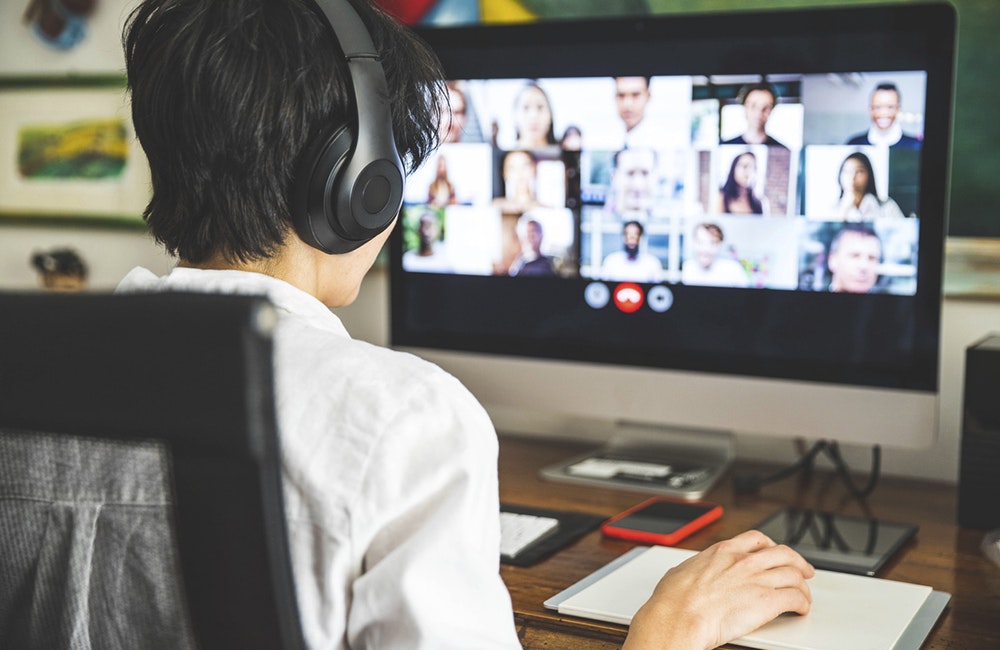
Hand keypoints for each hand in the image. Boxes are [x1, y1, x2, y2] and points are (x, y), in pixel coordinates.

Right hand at [622, 530, 813, 649]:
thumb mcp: (682, 571)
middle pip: (783, 553)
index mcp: (723, 551)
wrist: (679, 617)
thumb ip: (696, 568)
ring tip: (804, 595)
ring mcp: (757, 579)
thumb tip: (691, 572)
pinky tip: (801, 609)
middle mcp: (744, 561)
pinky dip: (802, 603)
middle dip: (797, 562)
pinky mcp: (767, 601)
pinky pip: (795, 598)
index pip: (756, 539)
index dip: (771, 546)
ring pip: (794, 575)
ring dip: (802, 586)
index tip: (775, 551)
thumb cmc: (674, 600)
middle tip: (803, 570)